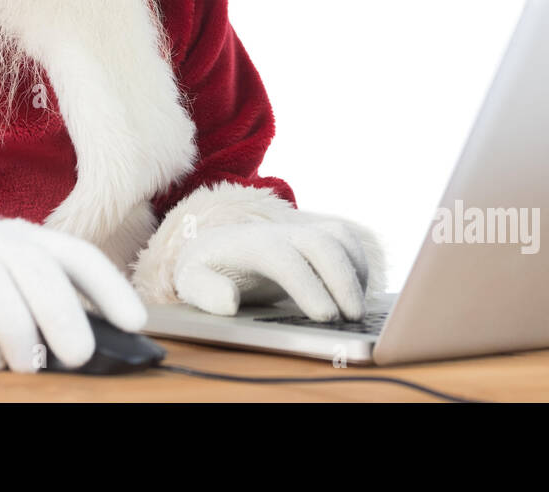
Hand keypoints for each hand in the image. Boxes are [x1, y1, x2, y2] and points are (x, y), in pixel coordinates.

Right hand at [0, 217, 146, 371]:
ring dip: (18, 332)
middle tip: (79, 356)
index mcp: (26, 238)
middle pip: (36, 267)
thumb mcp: (12, 288)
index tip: (136, 323)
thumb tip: (98, 345)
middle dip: (64, 314)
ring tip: (27, 366)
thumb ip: (47, 306)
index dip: (110, 287)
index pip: (76, 255)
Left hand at [172, 218, 371, 320]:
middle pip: (321, 243)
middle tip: (352, 317)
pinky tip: (356, 294)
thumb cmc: (205, 269)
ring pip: (339, 238)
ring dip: (356, 271)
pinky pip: (346, 241)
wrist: (215, 244)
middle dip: (343, 280)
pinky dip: (359, 264)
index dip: (308, 286)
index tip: (326, 317)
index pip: (285, 259)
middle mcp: (279, 232)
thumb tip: (229, 302)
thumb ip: (204, 291)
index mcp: (250, 244)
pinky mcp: (315, 236)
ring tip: (357, 309)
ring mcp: (300, 231)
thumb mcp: (190, 282)